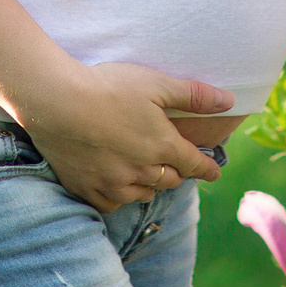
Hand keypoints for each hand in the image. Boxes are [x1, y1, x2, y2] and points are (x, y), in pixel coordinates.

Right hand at [16, 61, 230, 212]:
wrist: (57, 101)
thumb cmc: (108, 87)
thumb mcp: (156, 83)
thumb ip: (194, 95)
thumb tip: (229, 101)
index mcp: (162, 146)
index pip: (195, 164)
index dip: (207, 168)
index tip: (214, 172)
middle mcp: (142, 171)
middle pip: (170, 179)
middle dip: (178, 172)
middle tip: (179, 165)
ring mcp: (113, 183)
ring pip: (143, 194)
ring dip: (150, 184)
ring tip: (148, 173)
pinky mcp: (86, 188)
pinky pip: (112, 203)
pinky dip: (120, 195)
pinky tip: (118, 185)